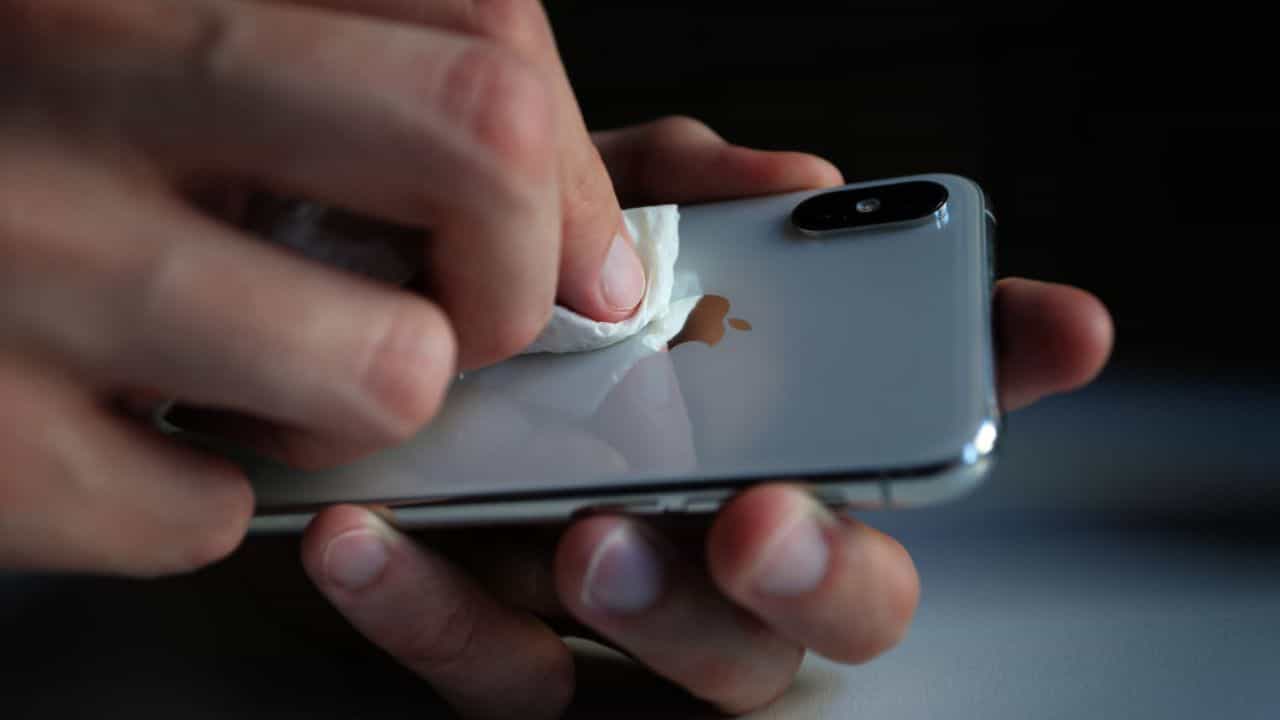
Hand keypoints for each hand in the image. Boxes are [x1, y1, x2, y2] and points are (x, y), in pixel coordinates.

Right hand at [0, 0, 642, 573]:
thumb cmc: (35, 161)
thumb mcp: (204, 77)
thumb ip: (432, 100)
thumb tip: (739, 175)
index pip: (482, 25)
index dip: (574, 163)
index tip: (585, 266)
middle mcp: (87, 77)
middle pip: (482, 143)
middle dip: (519, 279)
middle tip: (464, 331)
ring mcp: (26, 258)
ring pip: (389, 367)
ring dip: (362, 409)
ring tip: (265, 385)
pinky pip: (220, 514)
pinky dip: (210, 497)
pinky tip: (142, 436)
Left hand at [300, 117, 1114, 717]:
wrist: (361, 350)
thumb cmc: (508, 302)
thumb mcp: (583, 221)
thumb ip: (685, 190)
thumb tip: (792, 183)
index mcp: (781, 429)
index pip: (923, 419)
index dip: (1000, 379)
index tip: (1054, 328)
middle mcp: (735, 535)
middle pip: (850, 599)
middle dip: (830, 568)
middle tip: (767, 516)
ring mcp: (638, 613)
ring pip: (710, 665)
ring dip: (657, 610)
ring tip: (588, 539)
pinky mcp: (517, 663)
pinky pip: (504, 678)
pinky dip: (438, 614)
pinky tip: (374, 539)